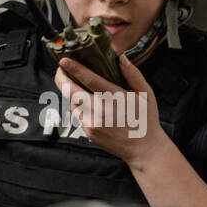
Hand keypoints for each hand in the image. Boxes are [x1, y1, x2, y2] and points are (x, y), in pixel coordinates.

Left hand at [54, 53, 165, 167]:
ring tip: (72, 83)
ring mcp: (93, 123)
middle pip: (72, 92)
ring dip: (71, 93)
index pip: (90, 80)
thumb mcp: (146, 94)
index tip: (63, 61)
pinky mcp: (89, 132)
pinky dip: (79, 106)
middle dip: (62, 79)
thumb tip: (120, 57)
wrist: (143, 149)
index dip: (75, 69)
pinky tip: (85, 102)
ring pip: (73, 103)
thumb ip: (133, 74)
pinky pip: (79, 115)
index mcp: (116, 98)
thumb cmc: (146, 119)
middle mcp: (101, 111)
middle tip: (60, 70)